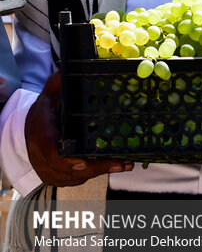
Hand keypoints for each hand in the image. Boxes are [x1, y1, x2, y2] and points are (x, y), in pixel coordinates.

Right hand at [25, 72, 132, 186]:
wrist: (28, 131)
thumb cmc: (46, 110)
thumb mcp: (51, 93)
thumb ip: (60, 84)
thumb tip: (72, 71)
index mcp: (41, 133)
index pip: (51, 152)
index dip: (67, 160)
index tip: (83, 162)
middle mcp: (42, 156)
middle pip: (70, 169)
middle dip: (97, 167)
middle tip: (121, 163)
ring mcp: (49, 169)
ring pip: (76, 176)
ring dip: (101, 171)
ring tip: (124, 165)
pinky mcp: (58, 177)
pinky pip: (77, 179)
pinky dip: (96, 174)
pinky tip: (116, 167)